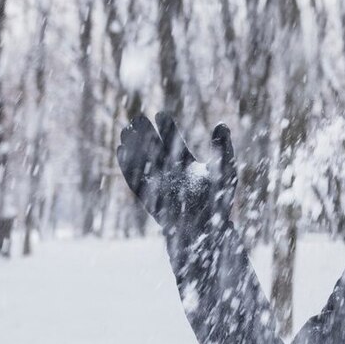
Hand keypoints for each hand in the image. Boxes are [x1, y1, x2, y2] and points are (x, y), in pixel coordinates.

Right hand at [116, 112, 237, 237]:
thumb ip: (223, 148)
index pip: (174, 142)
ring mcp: (159, 185)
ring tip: (125, 130)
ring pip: (143, 162)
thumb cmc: (219, 201)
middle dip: (145, 134)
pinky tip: (120, 150)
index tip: (160, 114)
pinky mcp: (149, 196)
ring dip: (134, 147)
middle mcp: (171, 173)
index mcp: (187, 165)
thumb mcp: (224, 171)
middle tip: (137, 118)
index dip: (166, 128)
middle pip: (155, 149)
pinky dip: (127, 165)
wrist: (207, 229)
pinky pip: (135, 179)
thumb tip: (221, 123)